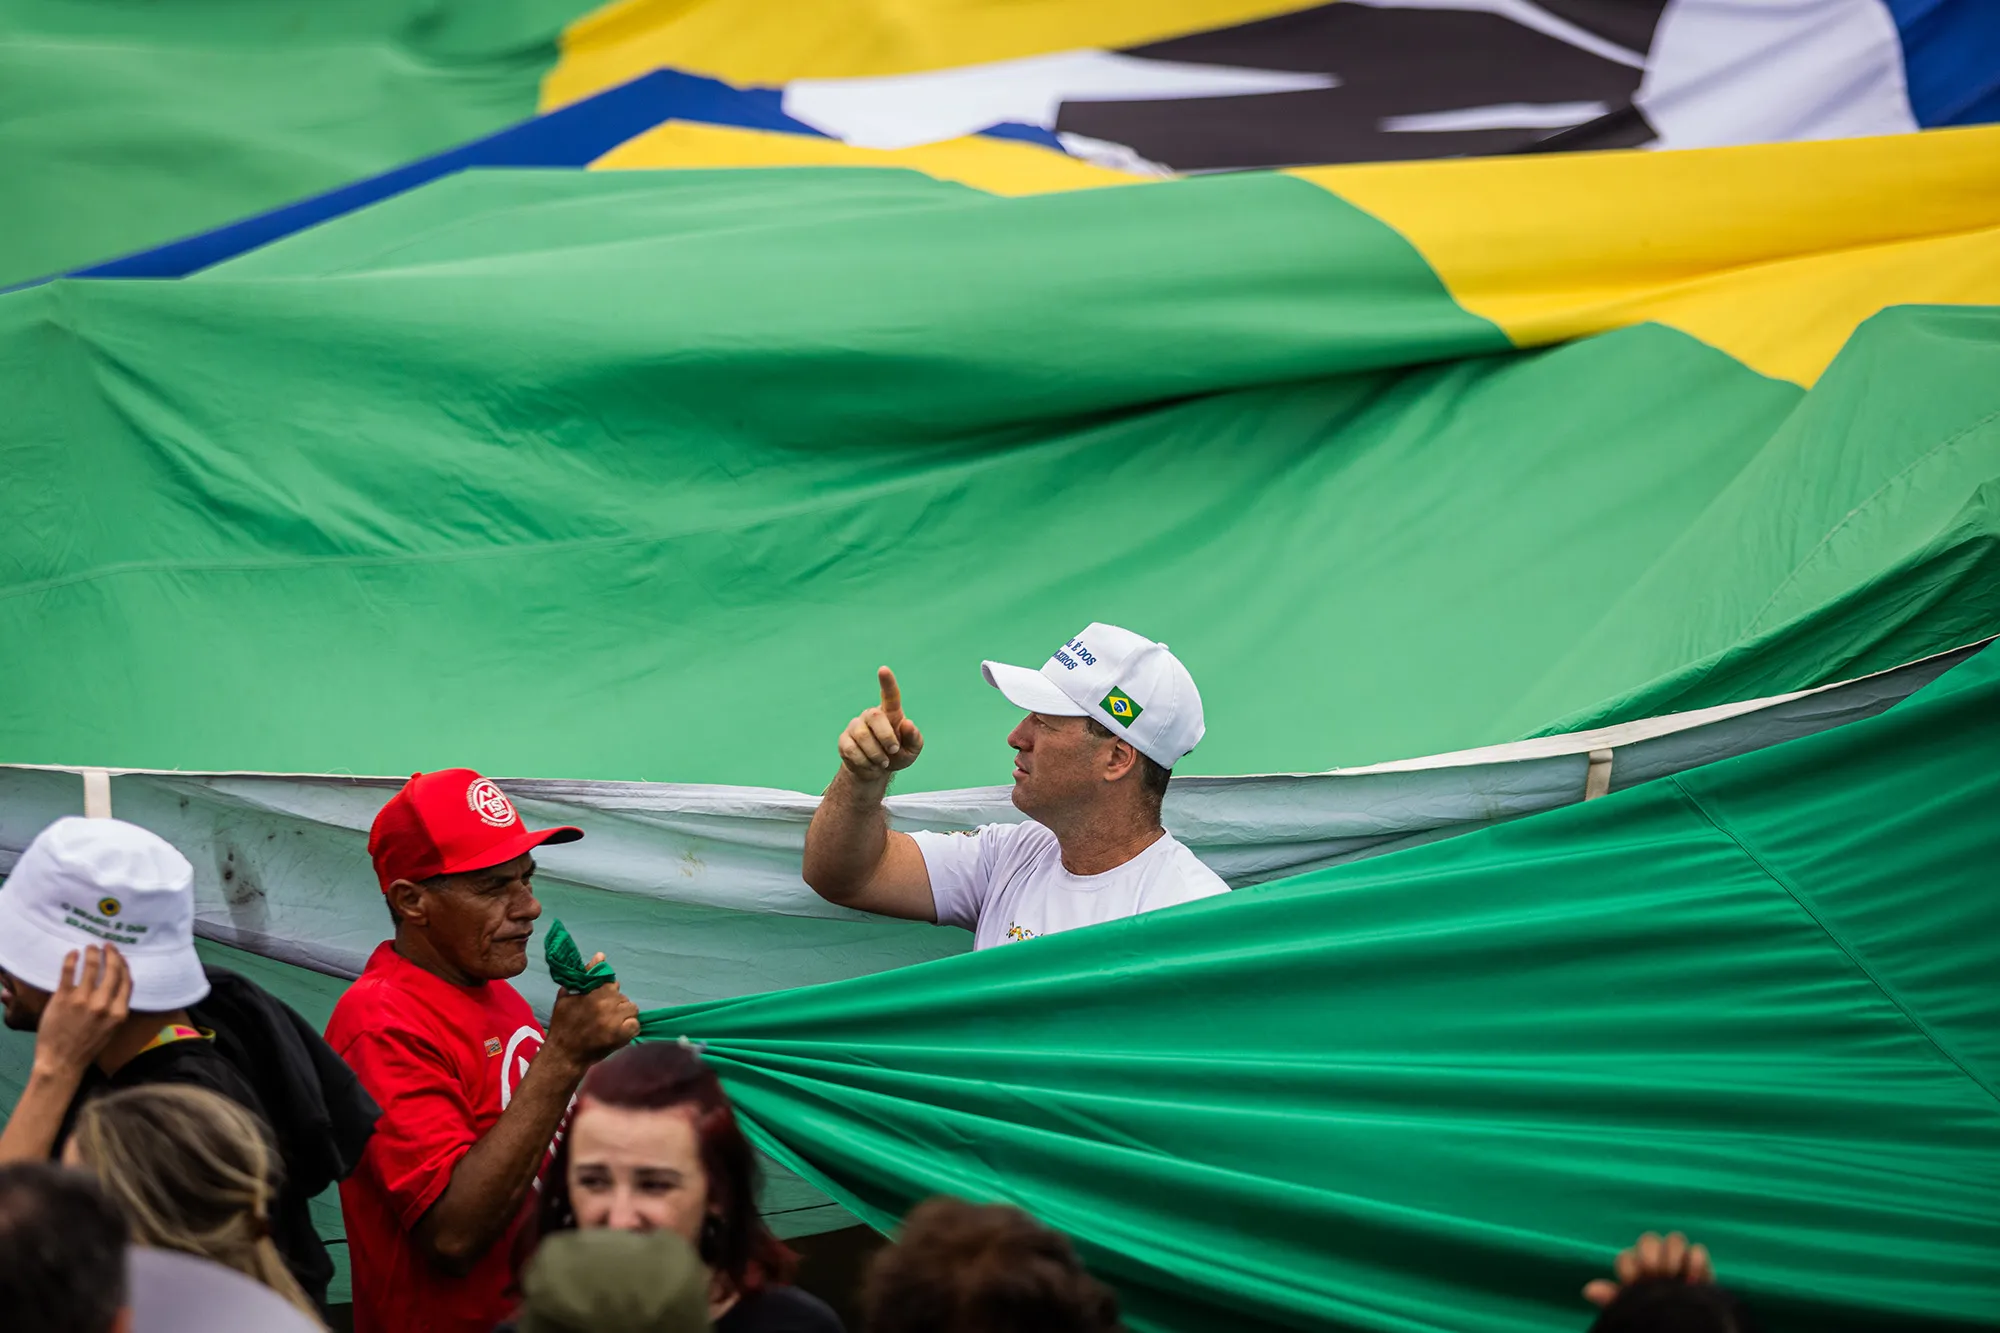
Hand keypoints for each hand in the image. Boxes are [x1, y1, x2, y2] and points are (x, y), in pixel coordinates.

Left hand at [34, 946, 131, 1077]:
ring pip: (91, 967)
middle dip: (111, 954)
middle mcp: (104, 1004)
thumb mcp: (112, 1028)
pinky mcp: (63, 998)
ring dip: (92, 953)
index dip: (124, 965)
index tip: (120, 957)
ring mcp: (83, 1000)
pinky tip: (73, 953)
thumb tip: (117, 986)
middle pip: (112, 971)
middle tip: (107, 946)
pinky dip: (71, 959)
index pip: (126, 981)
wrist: (62, 1061)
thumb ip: (116, 1008)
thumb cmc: (87, 1047)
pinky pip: (68, 973)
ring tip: (90, 947)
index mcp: (119, 1012)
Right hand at [544, 954, 639, 1068]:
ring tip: (612, 1023)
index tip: (601, 1001)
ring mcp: (615, 1021)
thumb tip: (601, 955)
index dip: (608, 992)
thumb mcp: (567, 997)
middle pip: (623, 997)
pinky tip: (619, 1032)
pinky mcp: (621, 1036)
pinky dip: (630, 1028)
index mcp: (593, 993)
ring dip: (624, 1015)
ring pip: (632, 1009)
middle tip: (604, 1016)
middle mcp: (606, 1004)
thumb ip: (585, 975)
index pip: (612, 984)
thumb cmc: (563, 1025)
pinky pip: (636, 1025)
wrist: (564, 1055)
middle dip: (616, 1004)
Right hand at [837, 666, 924, 782]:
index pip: (890, 695)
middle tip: (893, 751)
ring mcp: (855, 726)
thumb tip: (907, 724)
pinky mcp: (844, 739)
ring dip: (876, 754)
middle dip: (886, 737)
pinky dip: (864, 762)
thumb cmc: (896, 756)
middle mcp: (871, 715)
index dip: (887, 683)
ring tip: (882, 762)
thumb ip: (914, 738)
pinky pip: (851, 749)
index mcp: (891, 714)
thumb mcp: (912, 751)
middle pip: (875, 716)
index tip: (883, 669)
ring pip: (862, 736)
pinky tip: (869, 764)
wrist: (875, 771)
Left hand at [1584, 1231, 1712, 1306]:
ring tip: (1675, 1277)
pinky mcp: (1700, 1267)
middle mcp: (1656, 1261)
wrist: (1686, 1328)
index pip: (1627, 1257)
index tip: (1634, 1283)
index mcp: (1636, 1271)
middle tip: (1657, 1275)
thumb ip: (1614, 1299)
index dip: (1630, 1267)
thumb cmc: (1653, 1317)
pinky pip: (1698, 1250)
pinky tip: (1694, 1282)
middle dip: (1651, 1255)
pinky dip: (1696, 1262)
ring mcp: (1680, 1262)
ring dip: (1673, 1255)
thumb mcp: (1633, 1311)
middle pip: (1649, 1239)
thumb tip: (1587, 1290)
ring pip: (1675, 1238)